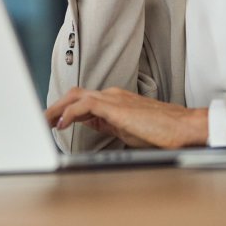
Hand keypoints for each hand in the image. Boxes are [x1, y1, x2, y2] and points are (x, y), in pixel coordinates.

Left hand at [45, 87, 208, 148]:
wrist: (183, 126)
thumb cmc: (162, 130)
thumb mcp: (128, 128)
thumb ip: (109, 124)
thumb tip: (93, 125)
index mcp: (114, 100)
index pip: (82, 101)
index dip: (64, 110)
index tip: (53, 122)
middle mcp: (111, 95)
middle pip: (74, 95)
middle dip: (56, 107)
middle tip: (43, 121)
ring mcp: (113, 99)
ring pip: (75, 97)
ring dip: (57, 109)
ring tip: (45, 122)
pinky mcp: (116, 107)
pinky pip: (85, 105)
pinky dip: (70, 113)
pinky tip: (62, 125)